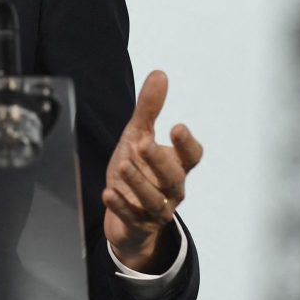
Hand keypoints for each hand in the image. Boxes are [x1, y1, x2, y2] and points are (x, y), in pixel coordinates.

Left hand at [102, 70, 202, 273]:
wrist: (128, 216)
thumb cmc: (139, 170)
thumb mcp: (139, 136)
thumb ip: (150, 109)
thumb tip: (159, 74)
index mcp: (176, 166)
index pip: (192, 157)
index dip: (186, 144)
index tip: (177, 126)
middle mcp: (171, 190)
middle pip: (173, 178)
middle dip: (159, 161)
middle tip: (143, 144)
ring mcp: (156, 210)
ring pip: (153, 201)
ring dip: (138, 183)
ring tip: (123, 165)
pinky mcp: (138, 225)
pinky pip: (132, 218)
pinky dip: (121, 206)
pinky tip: (108, 193)